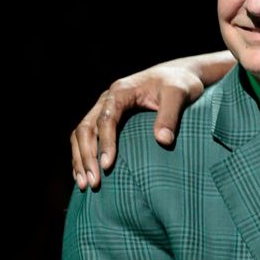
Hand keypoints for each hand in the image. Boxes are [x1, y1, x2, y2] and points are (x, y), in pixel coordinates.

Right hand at [71, 63, 204, 190]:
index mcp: (121, 92)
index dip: (105, 143)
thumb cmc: (179, 83)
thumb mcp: (179, 94)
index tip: (107, 166)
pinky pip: (86, 138)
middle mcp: (106, 100)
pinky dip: (82, 156)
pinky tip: (84, 175)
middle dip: (86, 156)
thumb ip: (170, 115)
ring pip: (80, 134)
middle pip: (85, 128)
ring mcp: (104, 109)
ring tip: (86, 185)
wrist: (177, 75)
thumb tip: (163, 141)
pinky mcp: (106, 119)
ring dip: (80, 159)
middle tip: (93, 183)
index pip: (106, 119)